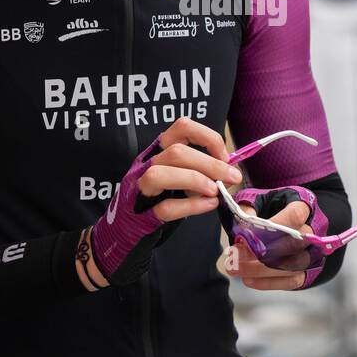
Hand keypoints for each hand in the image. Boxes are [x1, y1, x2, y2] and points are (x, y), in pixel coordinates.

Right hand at [86, 116, 240, 287]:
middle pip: (177, 152)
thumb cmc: (156, 200)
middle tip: (232, 178)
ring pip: (160, 174)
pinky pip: (164, 207)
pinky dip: (191, 206)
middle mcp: (145, 164)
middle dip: (210, 164)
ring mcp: (138, 188)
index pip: (181, 127)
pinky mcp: (140, 214)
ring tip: (215, 192)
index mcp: (157, 150)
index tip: (225, 156)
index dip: (207, 137)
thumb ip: (197, 171)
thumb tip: (228, 171)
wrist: (124, 229)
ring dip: (194, 180)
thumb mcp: (177, 178)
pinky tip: (208, 206)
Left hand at [225, 197, 313, 290]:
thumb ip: (249, 207)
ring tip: (236, 269)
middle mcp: (312, 229)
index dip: (272, 227)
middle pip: (292, 244)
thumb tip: (244, 222)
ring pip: (291, 266)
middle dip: (261, 252)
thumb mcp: (258, 198)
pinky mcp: (308, 270)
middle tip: (235, 255)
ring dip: (260, 270)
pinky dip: (269, 283)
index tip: (247, 235)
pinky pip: (292, 280)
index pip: (294, 216)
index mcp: (303, 205)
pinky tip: (249, 280)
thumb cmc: (272, 207)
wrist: (288, 220)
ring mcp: (312, 251)